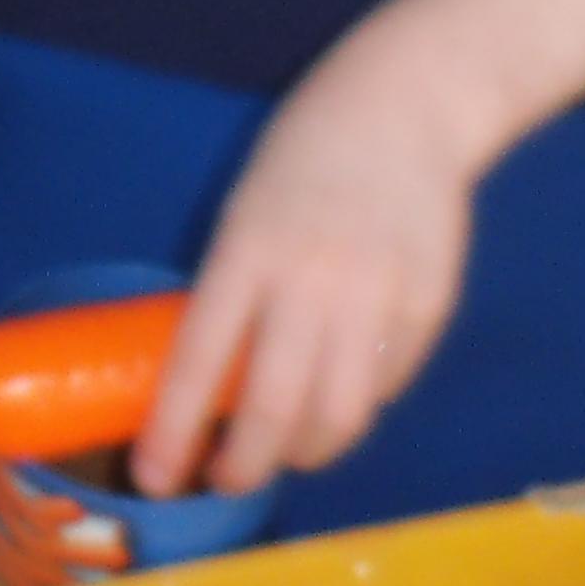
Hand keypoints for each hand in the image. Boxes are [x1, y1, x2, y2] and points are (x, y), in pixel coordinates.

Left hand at [133, 31, 487, 498]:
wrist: (406, 104)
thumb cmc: (305, 154)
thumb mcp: (245, 211)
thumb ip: (235, 289)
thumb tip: (216, 381)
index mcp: (247, 249)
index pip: (201, 361)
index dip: (174, 430)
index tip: (156, 477)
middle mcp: (311, 279)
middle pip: (273, 407)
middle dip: (244, 465)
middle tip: (228, 481)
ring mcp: (377, 295)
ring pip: (338, 415)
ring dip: (306, 451)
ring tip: (288, 451)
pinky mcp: (428, 306)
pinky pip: (386, 384)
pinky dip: (358, 404)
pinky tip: (341, 393)